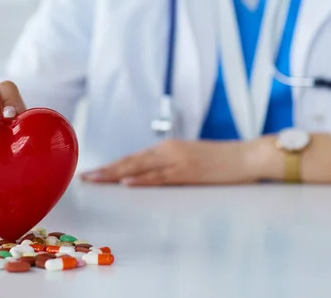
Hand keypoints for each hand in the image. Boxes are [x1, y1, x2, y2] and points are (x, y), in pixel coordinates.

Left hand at [80, 139, 263, 185]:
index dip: (111, 166)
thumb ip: (167, 163)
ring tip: (96, 180)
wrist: (245, 155)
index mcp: (167, 148)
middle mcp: (168, 151)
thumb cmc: (218, 159)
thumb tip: (146, 174)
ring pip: (139, 168)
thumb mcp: (188, 157)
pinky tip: (126, 182)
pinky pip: (160, 177)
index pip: (132, 158)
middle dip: (106, 170)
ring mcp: (177, 161)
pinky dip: (142, 180)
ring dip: (115, 174)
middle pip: (130, 161)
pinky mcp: (187, 172)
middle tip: (85, 178)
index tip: (93, 172)